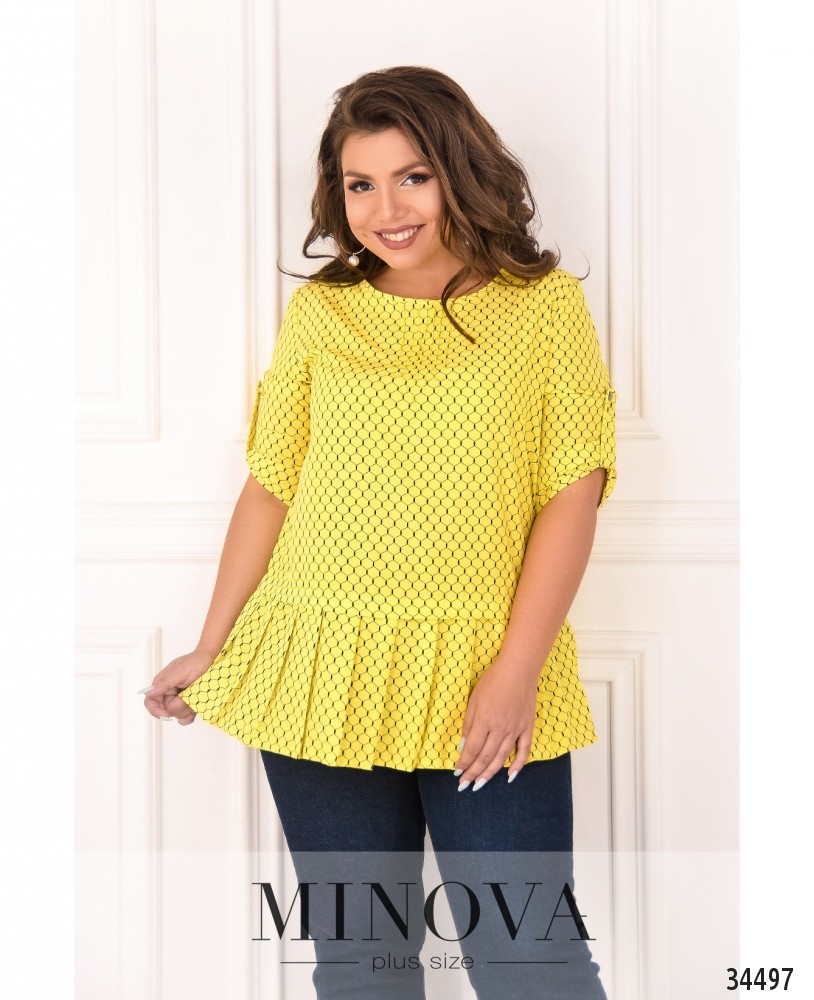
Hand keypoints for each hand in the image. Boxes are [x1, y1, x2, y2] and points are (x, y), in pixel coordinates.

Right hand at [141, 648, 214, 725]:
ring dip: (188, 708)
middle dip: (180, 705)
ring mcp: (177, 700)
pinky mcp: (186, 705)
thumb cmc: (195, 662)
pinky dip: (191, 715)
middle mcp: (167, 693)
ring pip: (177, 715)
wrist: (210, 661)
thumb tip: (150, 692)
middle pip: (167, 711)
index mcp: (161, 684)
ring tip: (197, 695)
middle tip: (191, 694)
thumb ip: (166, 681)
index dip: (156, 710)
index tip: (167, 714)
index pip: (150, 701)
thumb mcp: (181, 670)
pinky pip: (184, 719)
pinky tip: (196, 706)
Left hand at [453, 658, 538, 789]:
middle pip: (485, 757)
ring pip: (502, 758)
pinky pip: (524, 751)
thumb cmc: (493, 681)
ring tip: (480, 784)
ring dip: (490, 773)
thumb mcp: (474, 699)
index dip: (464, 763)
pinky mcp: (527, 728)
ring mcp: (515, 729)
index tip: (457, 772)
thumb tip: (464, 746)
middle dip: (473, 772)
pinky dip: (518, 765)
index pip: (472, 749)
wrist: (518, 670)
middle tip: (465, 784)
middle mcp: (500, 728)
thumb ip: (469, 723)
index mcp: (484, 720)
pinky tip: (510, 776)